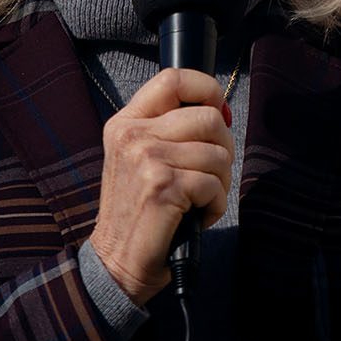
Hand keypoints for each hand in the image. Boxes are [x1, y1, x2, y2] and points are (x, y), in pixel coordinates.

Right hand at [88, 67, 234, 304]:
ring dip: (220, 183)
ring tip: (198, 200)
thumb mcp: (142, 159)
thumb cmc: (140, 211)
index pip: (173, 78)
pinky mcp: (163, 187)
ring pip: (218, 154)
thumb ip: (171, 129)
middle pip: (209, 118)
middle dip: (223, 149)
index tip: (217, 110)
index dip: (206, 88)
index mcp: (126, 123)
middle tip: (210, 176)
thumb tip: (221, 108)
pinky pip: (215, 185)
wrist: (116, 262)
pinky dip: (216, 205)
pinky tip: (196, 216)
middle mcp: (132, 136)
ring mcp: (146, 159)